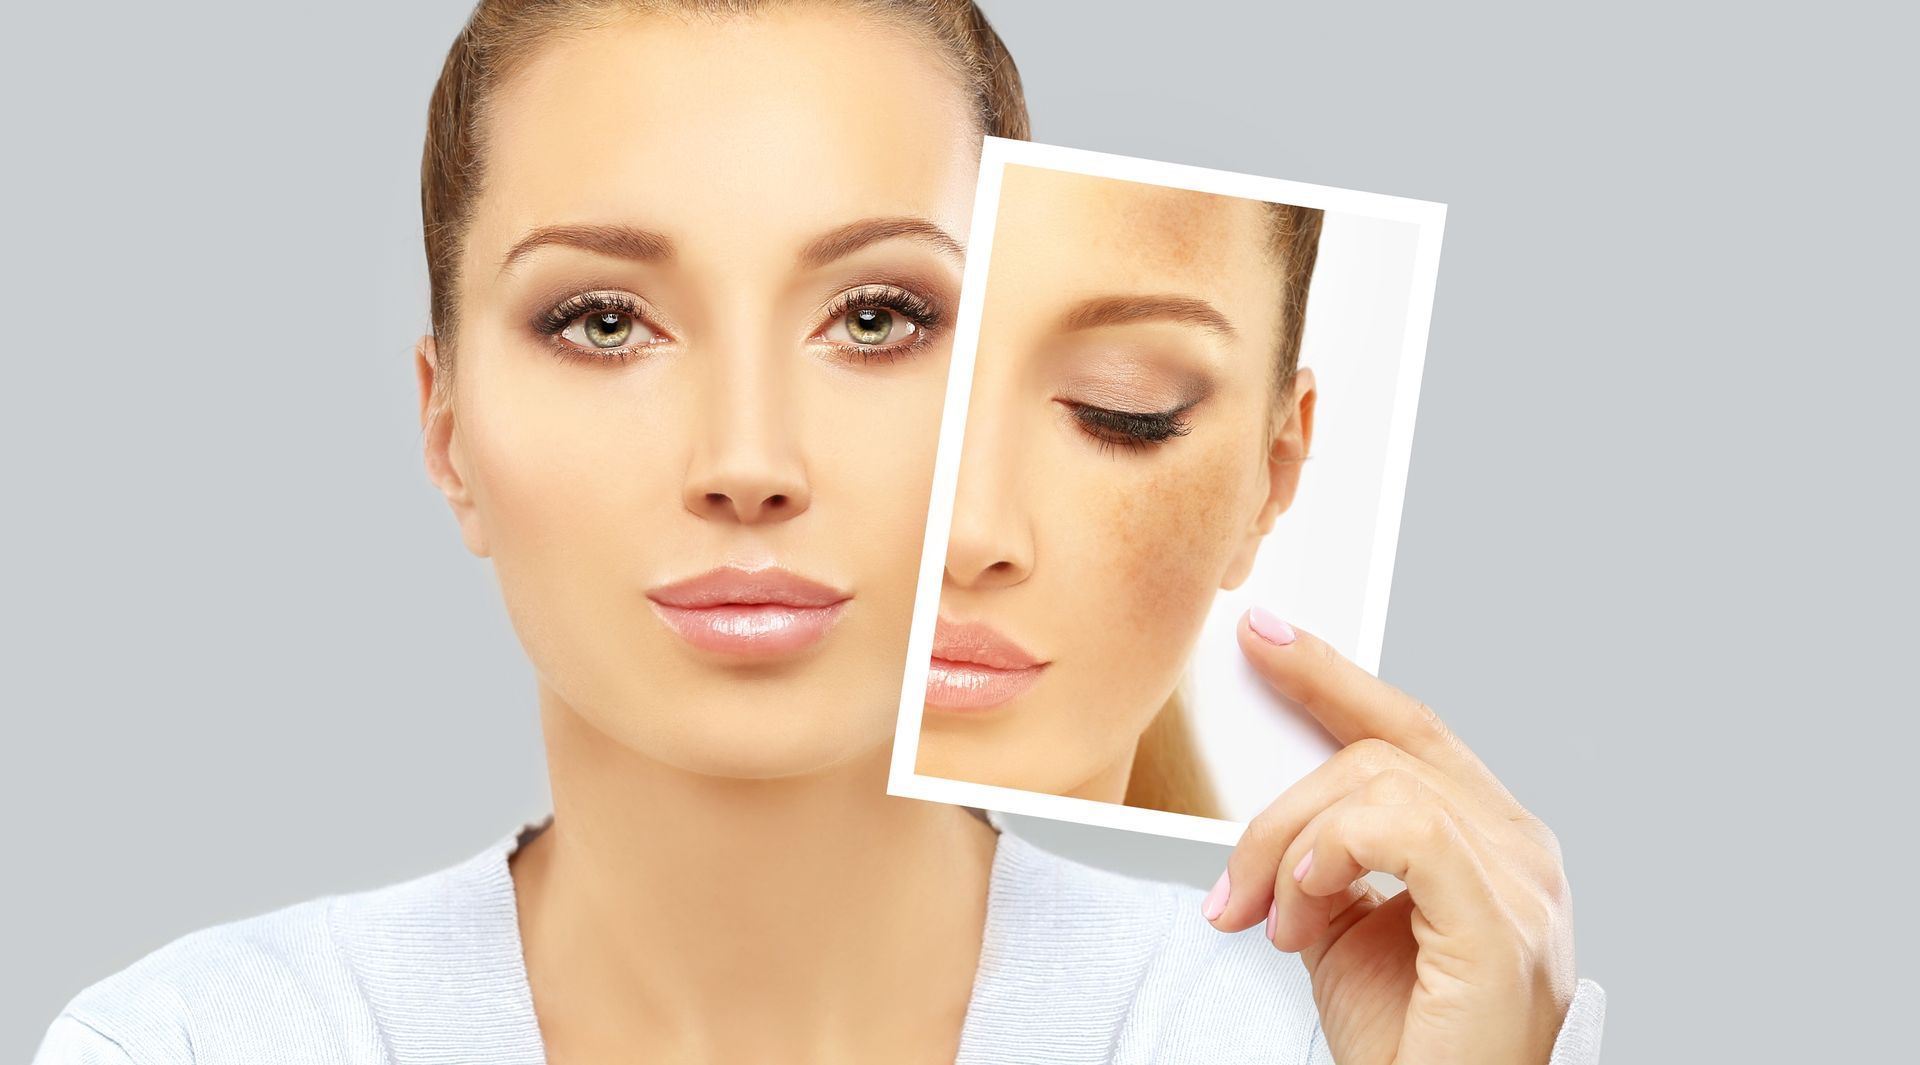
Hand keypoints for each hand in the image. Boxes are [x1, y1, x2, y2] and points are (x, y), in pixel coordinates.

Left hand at [1201, 608, 1577, 1064]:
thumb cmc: (1406, 1048)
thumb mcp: (1347, 930)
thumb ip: (1328, 859)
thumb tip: (1273, 812)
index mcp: (1492, 840)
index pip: (1410, 728)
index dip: (1334, 675)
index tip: (1264, 638)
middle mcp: (1522, 849)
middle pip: (1380, 752)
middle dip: (1280, 811)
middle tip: (1234, 889)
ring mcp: (1524, 885)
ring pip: (1378, 783)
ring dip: (1294, 849)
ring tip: (1276, 924)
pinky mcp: (1501, 925)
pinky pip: (1406, 829)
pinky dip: (1332, 855)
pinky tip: (1305, 911)